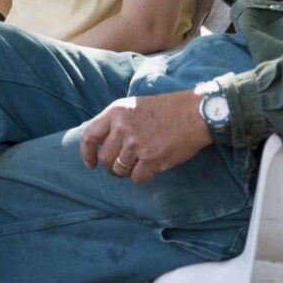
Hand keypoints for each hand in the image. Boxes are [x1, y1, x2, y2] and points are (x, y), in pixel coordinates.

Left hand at [79, 89, 212, 182]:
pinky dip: (142, 176)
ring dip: (126, 172)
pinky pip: (136, 177)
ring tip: (139, 164)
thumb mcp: (133, 105)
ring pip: (119, 169)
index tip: (91, 163)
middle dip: (110, 167)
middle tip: (121, 167)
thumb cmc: (166, 109)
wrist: (196, 113)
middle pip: (104, 158)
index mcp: (115, 112)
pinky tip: (150, 168)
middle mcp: (122, 128)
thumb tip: (99, 143)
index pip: (89, 136)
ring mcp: (136, 144)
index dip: (87, 153)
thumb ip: (115, 121)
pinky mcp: (151, 159)